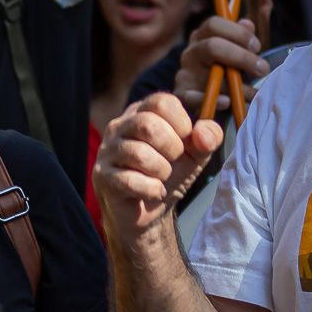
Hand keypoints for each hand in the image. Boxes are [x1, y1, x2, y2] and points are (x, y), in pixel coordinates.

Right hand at [95, 92, 223, 245]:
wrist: (148, 210)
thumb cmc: (169, 174)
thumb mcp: (197, 153)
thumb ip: (208, 137)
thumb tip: (203, 134)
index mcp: (142, 112)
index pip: (161, 102)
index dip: (182, 122)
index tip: (186, 140)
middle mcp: (120, 126)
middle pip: (148, 124)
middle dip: (172, 147)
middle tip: (174, 161)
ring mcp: (108, 151)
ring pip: (139, 154)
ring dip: (162, 171)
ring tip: (162, 177)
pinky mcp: (103, 176)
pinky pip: (130, 181)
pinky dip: (152, 189)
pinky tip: (155, 191)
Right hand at [175, 12, 268, 113]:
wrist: (208, 104)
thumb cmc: (225, 73)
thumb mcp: (236, 53)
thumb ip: (241, 37)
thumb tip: (247, 24)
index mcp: (202, 37)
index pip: (214, 24)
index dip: (238, 33)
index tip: (257, 47)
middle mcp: (190, 53)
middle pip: (212, 46)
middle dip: (241, 57)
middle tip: (263, 69)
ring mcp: (184, 74)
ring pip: (210, 75)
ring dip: (237, 86)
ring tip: (254, 94)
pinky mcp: (182, 96)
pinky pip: (194, 98)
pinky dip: (214, 100)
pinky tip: (228, 102)